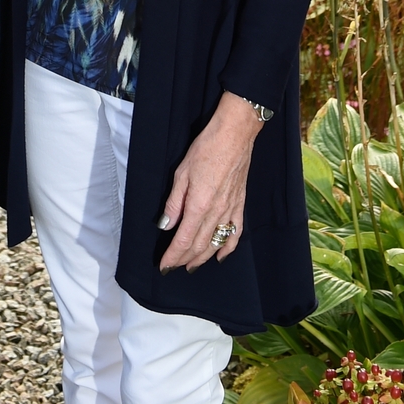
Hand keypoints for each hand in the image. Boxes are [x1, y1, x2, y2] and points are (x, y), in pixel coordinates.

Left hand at [158, 92, 261, 270]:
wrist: (234, 135)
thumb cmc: (206, 149)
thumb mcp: (181, 172)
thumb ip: (174, 202)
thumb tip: (166, 225)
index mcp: (199, 205)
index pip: (183, 240)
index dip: (173, 256)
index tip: (164, 266)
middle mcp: (216, 213)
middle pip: (199, 246)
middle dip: (185, 260)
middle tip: (174, 267)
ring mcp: (230, 211)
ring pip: (216, 243)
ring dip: (202, 258)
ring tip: (191, 266)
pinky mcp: (240, 205)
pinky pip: (235, 233)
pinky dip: (228, 248)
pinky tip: (220, 256)